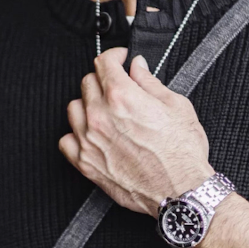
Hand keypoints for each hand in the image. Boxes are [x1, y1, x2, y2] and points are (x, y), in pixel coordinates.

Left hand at [59, 48, 214, 215]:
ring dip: (87, 104)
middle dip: (103, 79)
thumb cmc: (183, 154)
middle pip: (88, 83)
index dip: (114, 56)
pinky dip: (75, 134)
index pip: (104, 62)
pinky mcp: (87, 164)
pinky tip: (90, 134)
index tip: (120, 60)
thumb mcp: (177, 106)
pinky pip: (66, 141)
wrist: (181, 191)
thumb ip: (150, 83)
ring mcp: (90, 141)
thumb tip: (138, 67)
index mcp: (122, 96)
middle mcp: (100, 116)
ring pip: (74, 109)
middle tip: (118, 87)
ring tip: (104, 111)